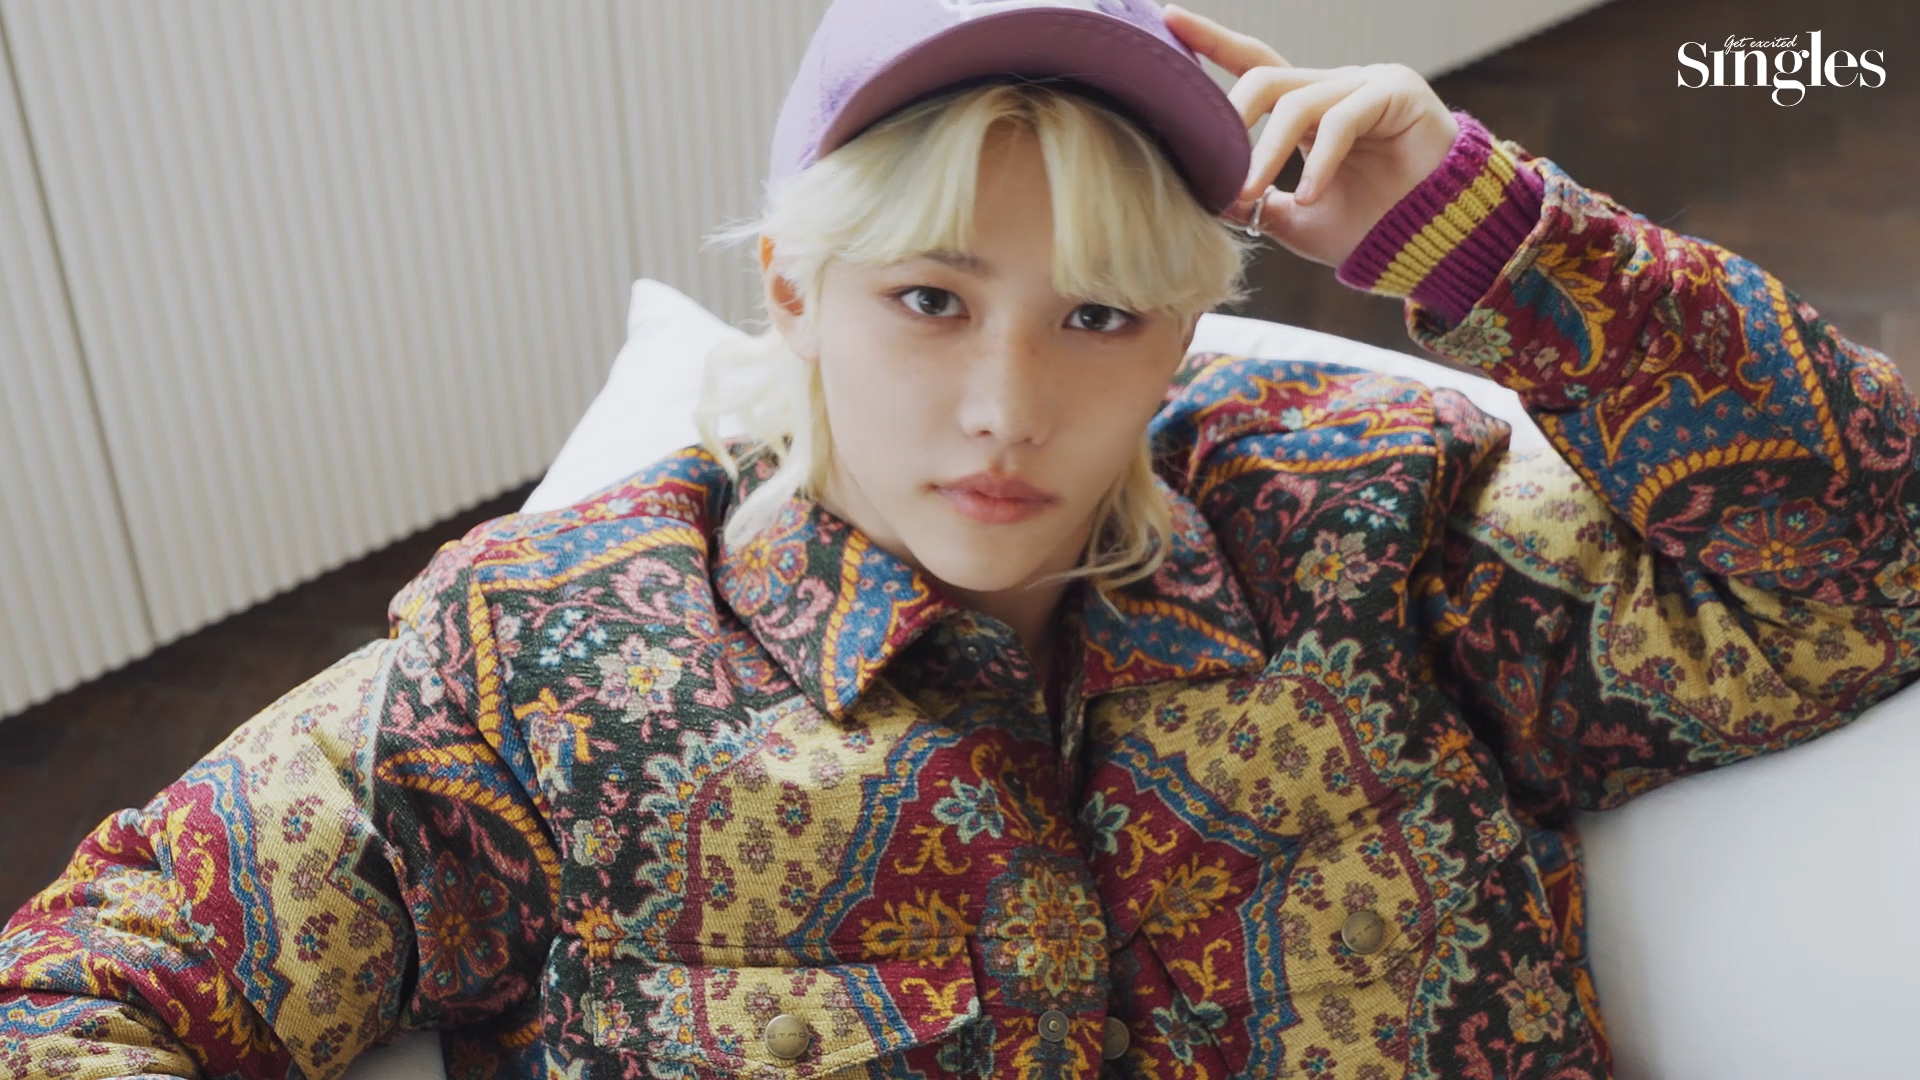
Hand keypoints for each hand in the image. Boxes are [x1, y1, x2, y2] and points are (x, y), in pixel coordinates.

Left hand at [1162, 3, 1460, 267]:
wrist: (1431, 246)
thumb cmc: (1369, 230)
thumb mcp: (1295, 220)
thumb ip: (1255, 204)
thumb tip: (1208, 197)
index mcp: (1310, 109)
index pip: (1255, 65)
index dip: (1213, 43)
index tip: (1169, 20)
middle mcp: (1336, 88)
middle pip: (1266, 79)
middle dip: (1231, 121)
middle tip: (1208, 165)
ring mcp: (1368, 84)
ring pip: (1297, 103)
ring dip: (1265, 153)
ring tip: (1250, 195)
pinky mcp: (1398, 93)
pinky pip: (1341, 120)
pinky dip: (1318, 161)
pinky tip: (1308, 195)